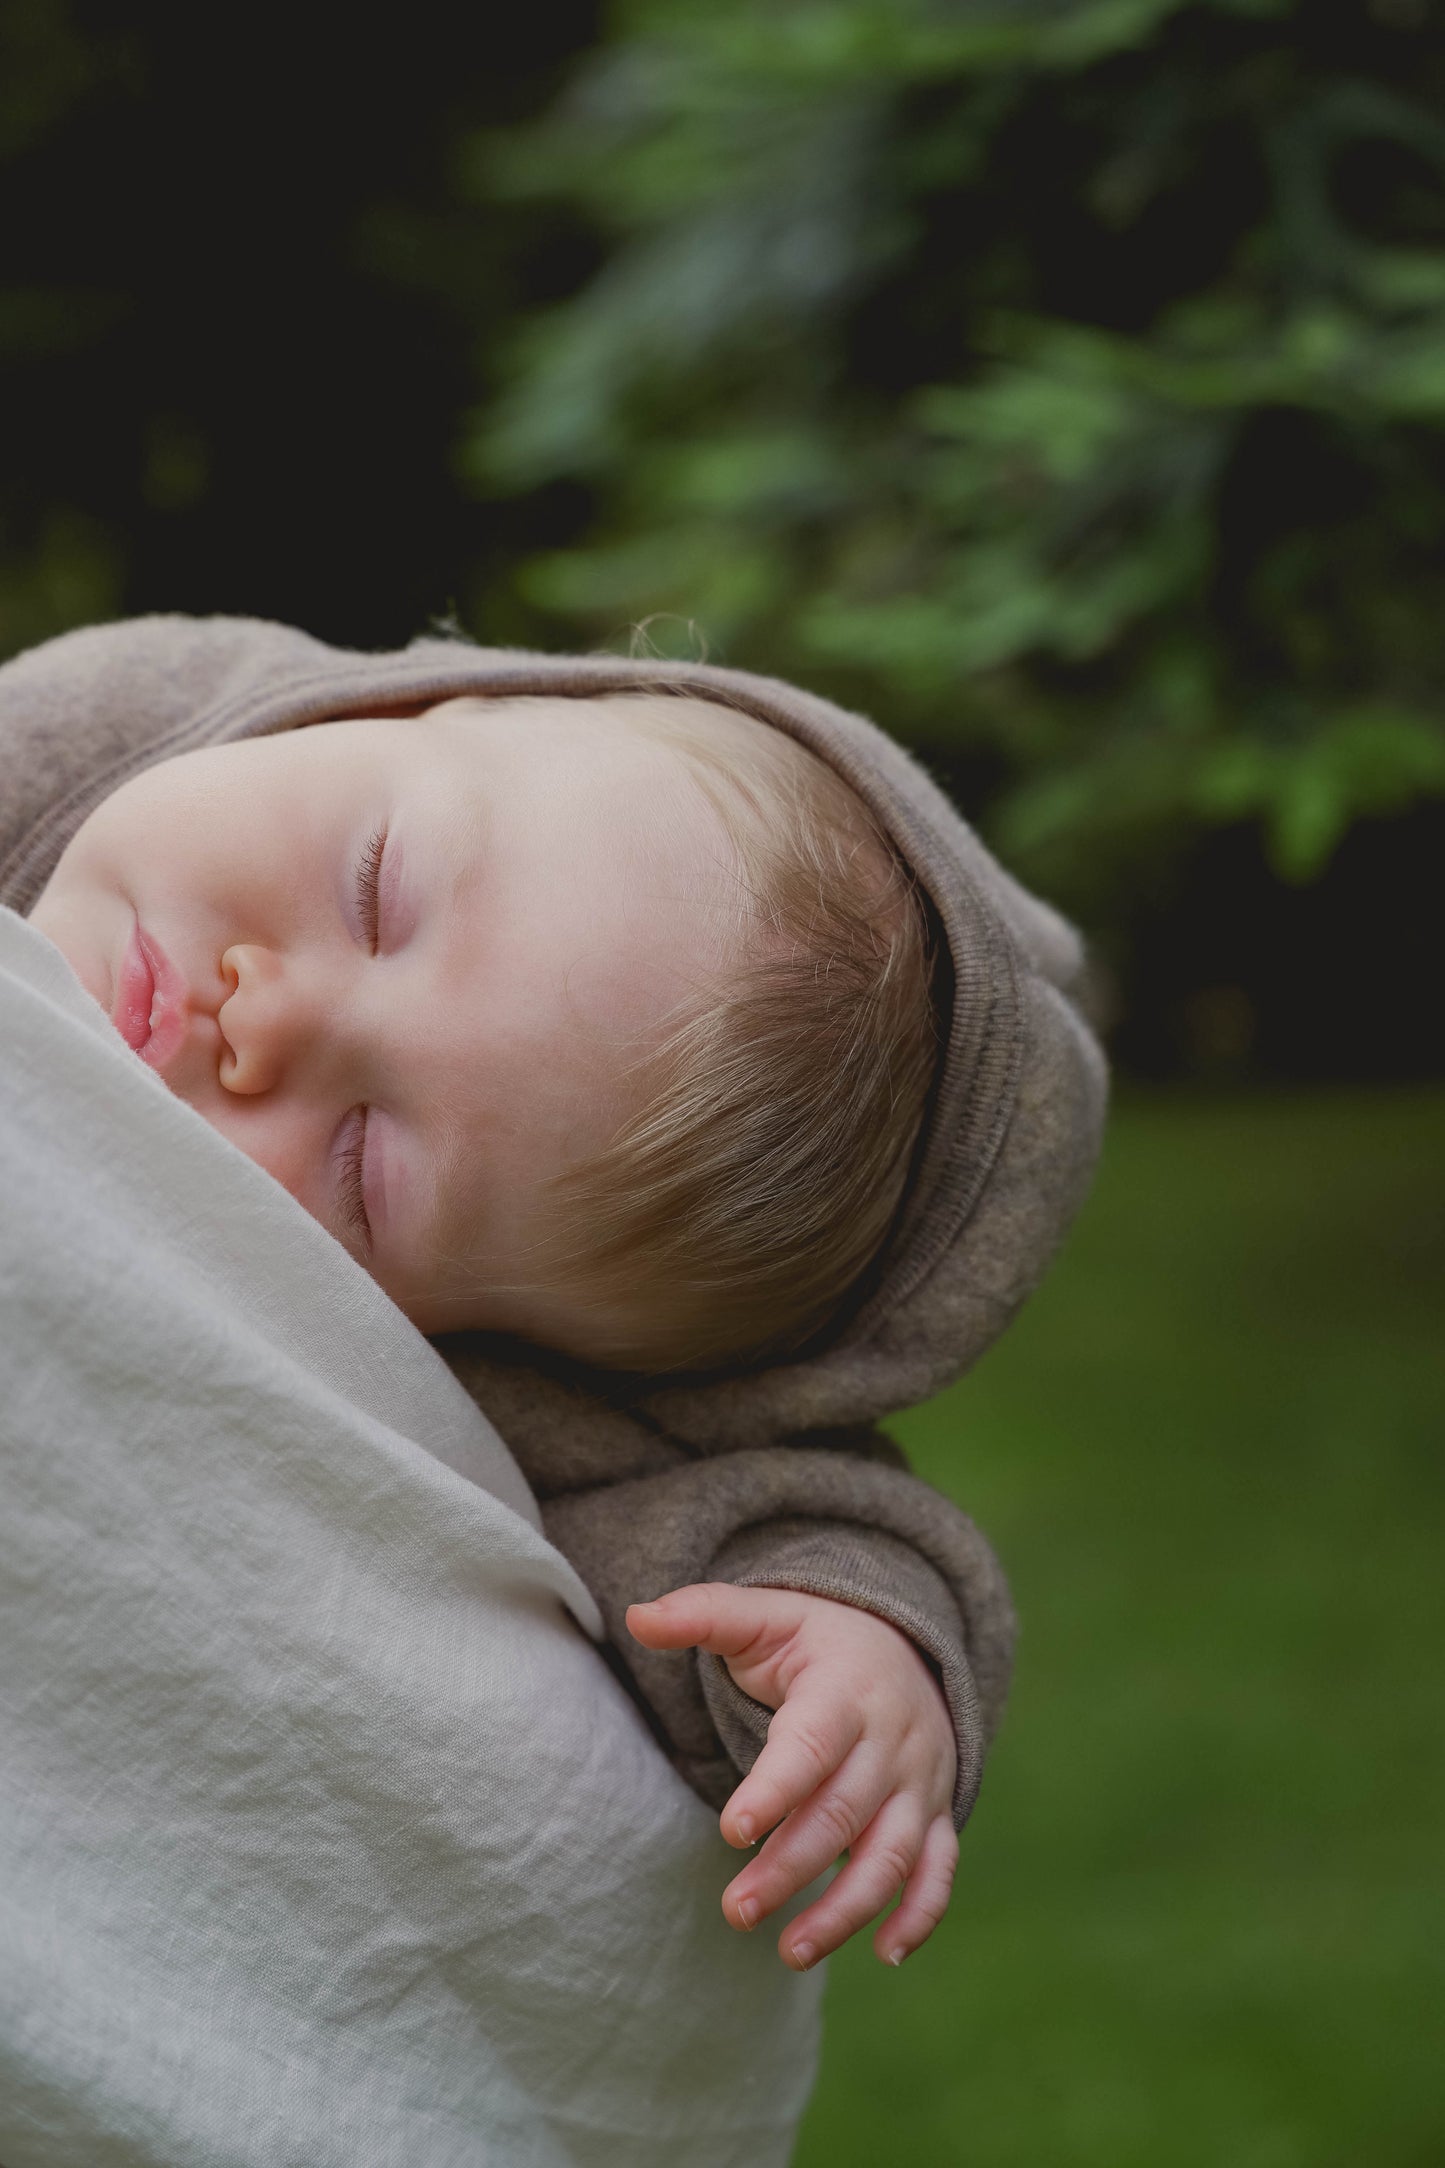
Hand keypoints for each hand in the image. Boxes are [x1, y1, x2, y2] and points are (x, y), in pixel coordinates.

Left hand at [626, 1582, 957, 1970]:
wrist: (904, 1643)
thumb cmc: (814, 1639)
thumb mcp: (763, 1615)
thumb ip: (701, 1615)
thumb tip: (635, 1616)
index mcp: (844, 1690)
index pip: (812, 1745)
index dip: (775, 1790)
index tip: (732, 1831)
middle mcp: (891, 1741)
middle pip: (845, 1812)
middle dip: (792, 1867)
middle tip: (737, 1911)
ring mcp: (919, 1783)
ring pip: (894, 1854)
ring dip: (847, 1910)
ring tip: (790, 1951)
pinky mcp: (937, 1813)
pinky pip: (940, 1869)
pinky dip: (921, 1914)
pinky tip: (886, 1955)